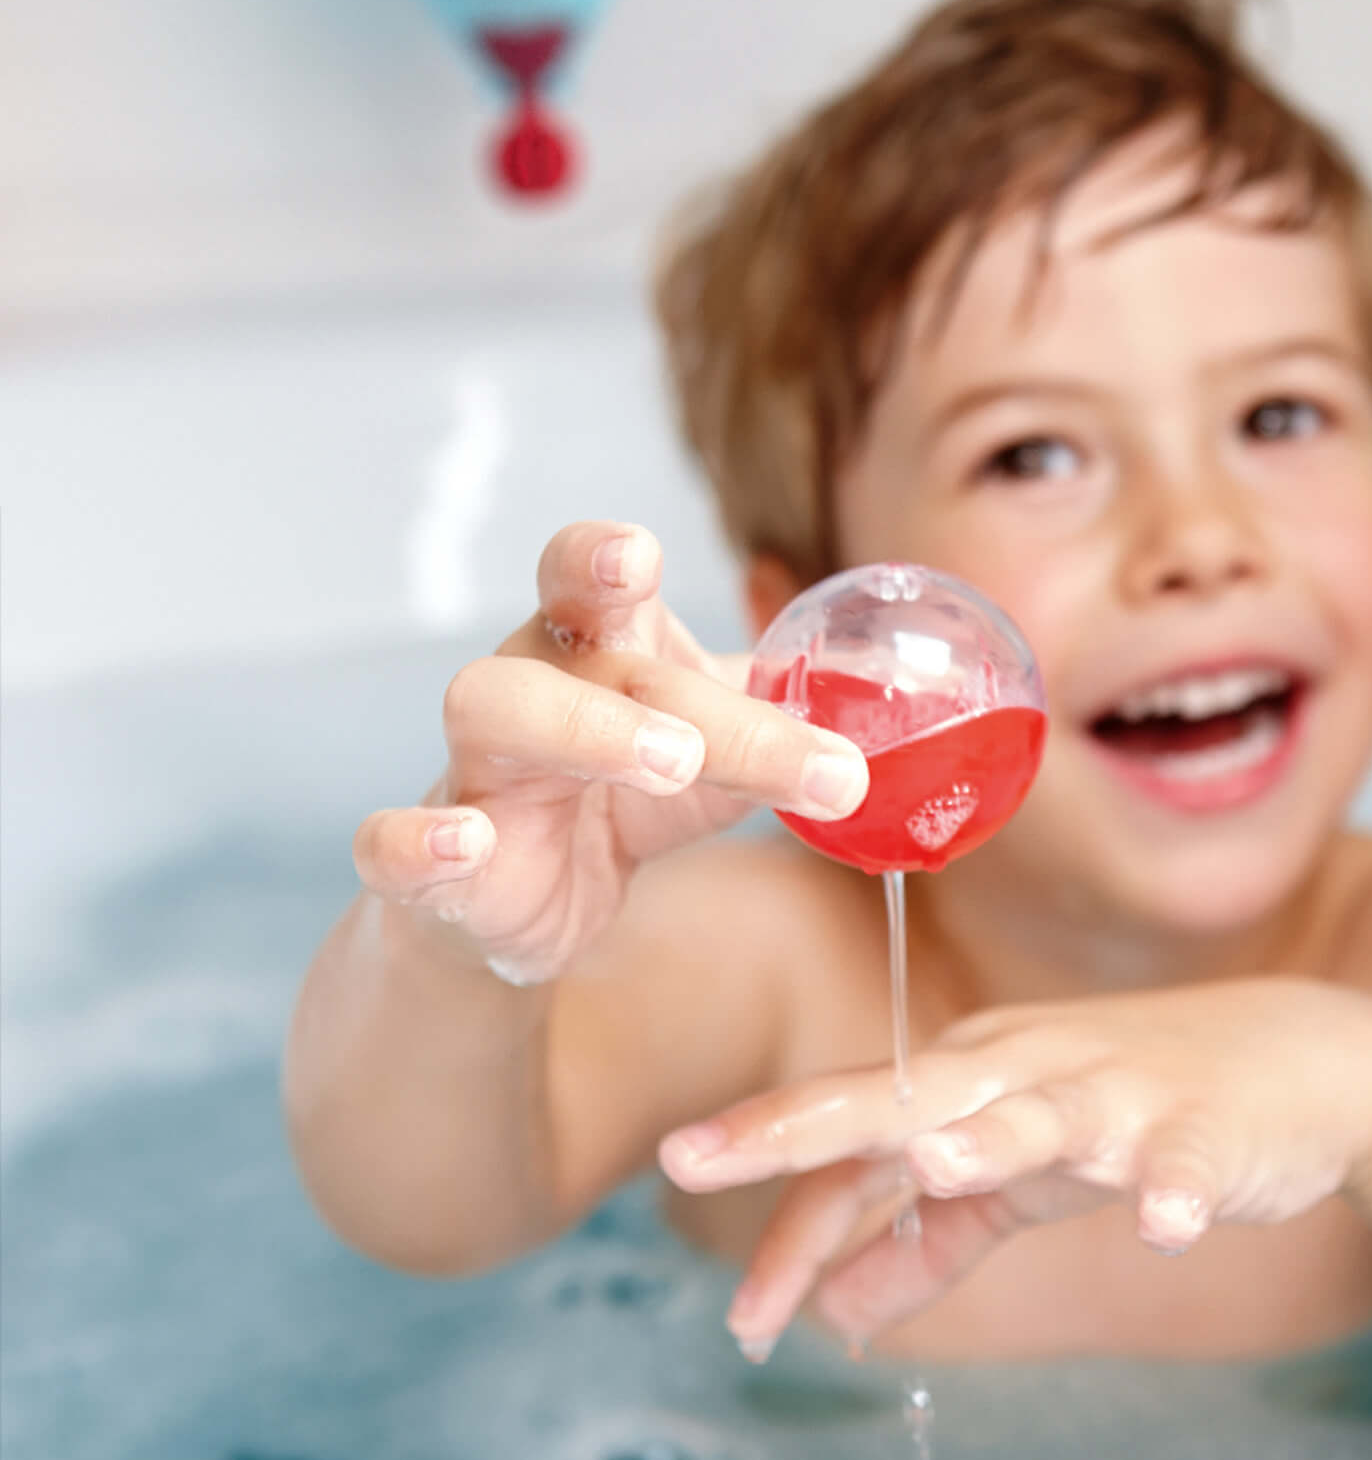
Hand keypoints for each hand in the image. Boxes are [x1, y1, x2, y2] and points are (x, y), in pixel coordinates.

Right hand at [351, 521, 868, 982]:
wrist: (525, 905)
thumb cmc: (628, 797)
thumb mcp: (715, 755)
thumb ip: (786, 730)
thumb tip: (891, 724)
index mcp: (595, 647)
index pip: (589, 575)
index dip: (603, 557)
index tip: (641, 554)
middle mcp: (527, 685)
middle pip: (565, 657)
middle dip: (642, 689)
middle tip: (704, 739)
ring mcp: (472, 769)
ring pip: (487, 710)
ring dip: (574, 732)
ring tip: (663, 765)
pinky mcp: (432, 864)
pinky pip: (393, 838)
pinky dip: (419, 838)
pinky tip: (461, 842)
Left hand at [660, 978, 1371, 1352]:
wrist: (1306, 1062)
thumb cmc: (1139, 1110)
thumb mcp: (1022, 1183)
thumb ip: (927, 1243)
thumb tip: (830, 1314)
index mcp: (965, 1084)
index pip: (850, 1152)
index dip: (787, 1231)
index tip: (738, 1323)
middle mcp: (1021, 1073)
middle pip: (898, 1101)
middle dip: (799, 1129)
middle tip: (697, 1158)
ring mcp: (1115, 1094)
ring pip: (1040, 1114)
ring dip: (988, 1138)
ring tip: (934, 1162)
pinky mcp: (1203, 1127)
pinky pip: (1185, 1161)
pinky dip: (1174, 1191)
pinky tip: (1165, 1227)